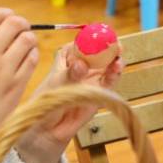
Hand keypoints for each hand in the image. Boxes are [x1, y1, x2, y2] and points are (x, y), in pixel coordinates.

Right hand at [0, 8, 37, 161]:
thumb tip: (5, 22)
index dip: (8, 14)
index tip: (10, 21)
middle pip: (16, 23)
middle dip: (22, 25)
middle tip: (21, 33)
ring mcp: (4, 71)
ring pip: (29, 39)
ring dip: (29, 41)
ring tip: (22, 49)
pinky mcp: (17, 85)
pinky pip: (34, 59)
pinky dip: (32, 56)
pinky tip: (24, 62)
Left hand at [14, 43, 122, 162]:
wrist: (47, 128)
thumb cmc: (45, 101)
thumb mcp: (55, 84)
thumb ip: (70, 74)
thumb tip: (81, 64)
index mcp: (68, 57)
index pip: (82, 42)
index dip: (92, 36)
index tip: (100, 33)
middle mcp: (82, 64)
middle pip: (99, 50)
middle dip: (109, 45)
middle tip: (115, 43)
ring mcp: (92, 77)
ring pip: (108, 63)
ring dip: (115, 58)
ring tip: (117, 58)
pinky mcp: (100, 90)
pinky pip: (110, 79)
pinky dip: (115, 73)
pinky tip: (117, 68)